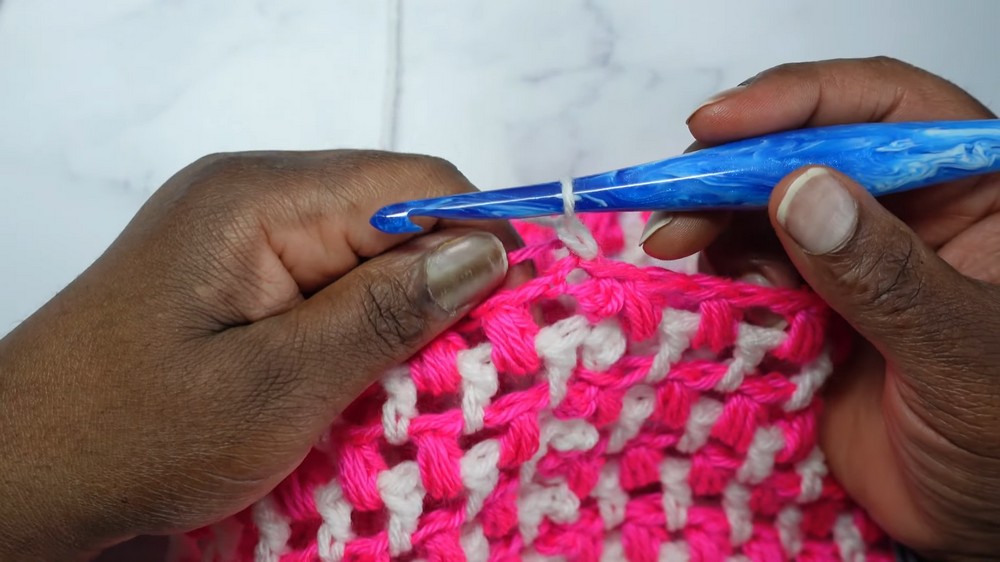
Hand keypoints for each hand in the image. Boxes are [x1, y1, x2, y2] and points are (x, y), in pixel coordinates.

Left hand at [0, 150, 521, 560]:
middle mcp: (254, 193)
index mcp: (261, 198)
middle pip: (395, 213)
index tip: (514, 324)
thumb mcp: (275, 386)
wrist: (20, 474)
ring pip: (368, 252)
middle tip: (461, 372)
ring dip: (401, 315)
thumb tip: (488, 251)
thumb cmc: (133, 435)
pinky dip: (359, 328)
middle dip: (442, 287)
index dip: (479, 243)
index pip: (415, 184)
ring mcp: (241, 232)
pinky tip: (359, 381)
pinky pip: (328, 280)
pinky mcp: (236, 271)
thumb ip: (385, 312)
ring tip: (409, 387)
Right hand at [642, 57, 999, 558]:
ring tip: (673, 249)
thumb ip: (888, 276)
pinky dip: (714, 277)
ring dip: (711, 223)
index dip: (798, 101)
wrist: (978, 525)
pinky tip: (699, 291)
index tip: (718, 126)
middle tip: (672, 202)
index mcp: (975, 191)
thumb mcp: (965, 356)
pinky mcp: (807, 307)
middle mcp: (907, 210)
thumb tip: (800, 191)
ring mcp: (850, 259)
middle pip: (807, 150)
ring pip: (764, 209)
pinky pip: (747, 271)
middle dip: (733, 170)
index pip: (886, 109)